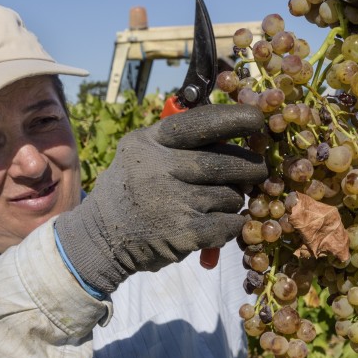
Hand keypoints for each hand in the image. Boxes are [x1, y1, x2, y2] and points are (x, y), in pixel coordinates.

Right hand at [55, 104, 266, 294]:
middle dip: (249, 167)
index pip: (200, 123)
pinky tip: (216, 224)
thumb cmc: (131, 189)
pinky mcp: (184, 232)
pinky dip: (231, 224)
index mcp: (150, 142)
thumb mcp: (141, 153)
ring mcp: (172, 201)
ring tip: (217, 203)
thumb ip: (178, 141)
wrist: (100, 236)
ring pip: (231, 195)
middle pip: (225, 162)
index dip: (235, 120)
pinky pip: (230, 223)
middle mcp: (159, 168)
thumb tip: (234, 132)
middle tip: (257, 170)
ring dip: (234, 200)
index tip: (258, 121)